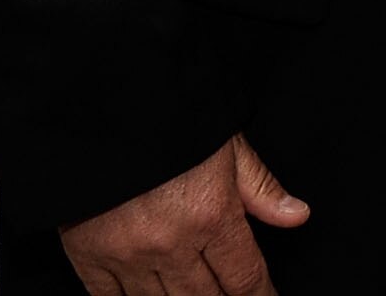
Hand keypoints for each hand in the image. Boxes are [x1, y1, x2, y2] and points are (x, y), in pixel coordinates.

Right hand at [58, 132, 308, 295]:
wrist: (99, 109)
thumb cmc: (167, 118)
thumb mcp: (227, 145)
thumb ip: (261, 187)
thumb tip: (296, 215)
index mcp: (210, 215)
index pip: (244, 276)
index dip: (260, 295)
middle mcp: (171, 244)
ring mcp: (128, 256)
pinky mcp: (89, 258)